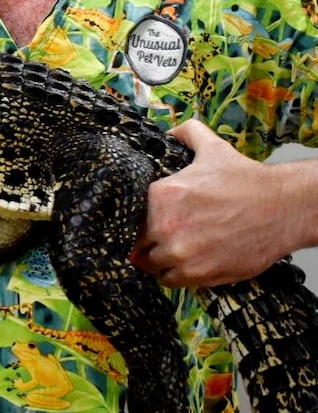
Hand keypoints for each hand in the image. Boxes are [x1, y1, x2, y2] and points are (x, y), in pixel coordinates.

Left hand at [130, 119, 307, 287]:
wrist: (282, 208)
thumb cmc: (245, 179)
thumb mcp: (211, 147)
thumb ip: (185, 133)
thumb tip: (168, 132)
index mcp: (160, 195)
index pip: (130, 213)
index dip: (134, 217)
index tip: (141, 220)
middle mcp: (165, 226)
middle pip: (136, 241)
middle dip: (143, 239)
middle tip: (154, 237)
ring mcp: (181, 253)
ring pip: (150, 264)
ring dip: (156, 259)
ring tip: (168, 252)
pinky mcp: (199, 275)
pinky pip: (171, 280)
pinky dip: (173, 274)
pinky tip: (182, 263)